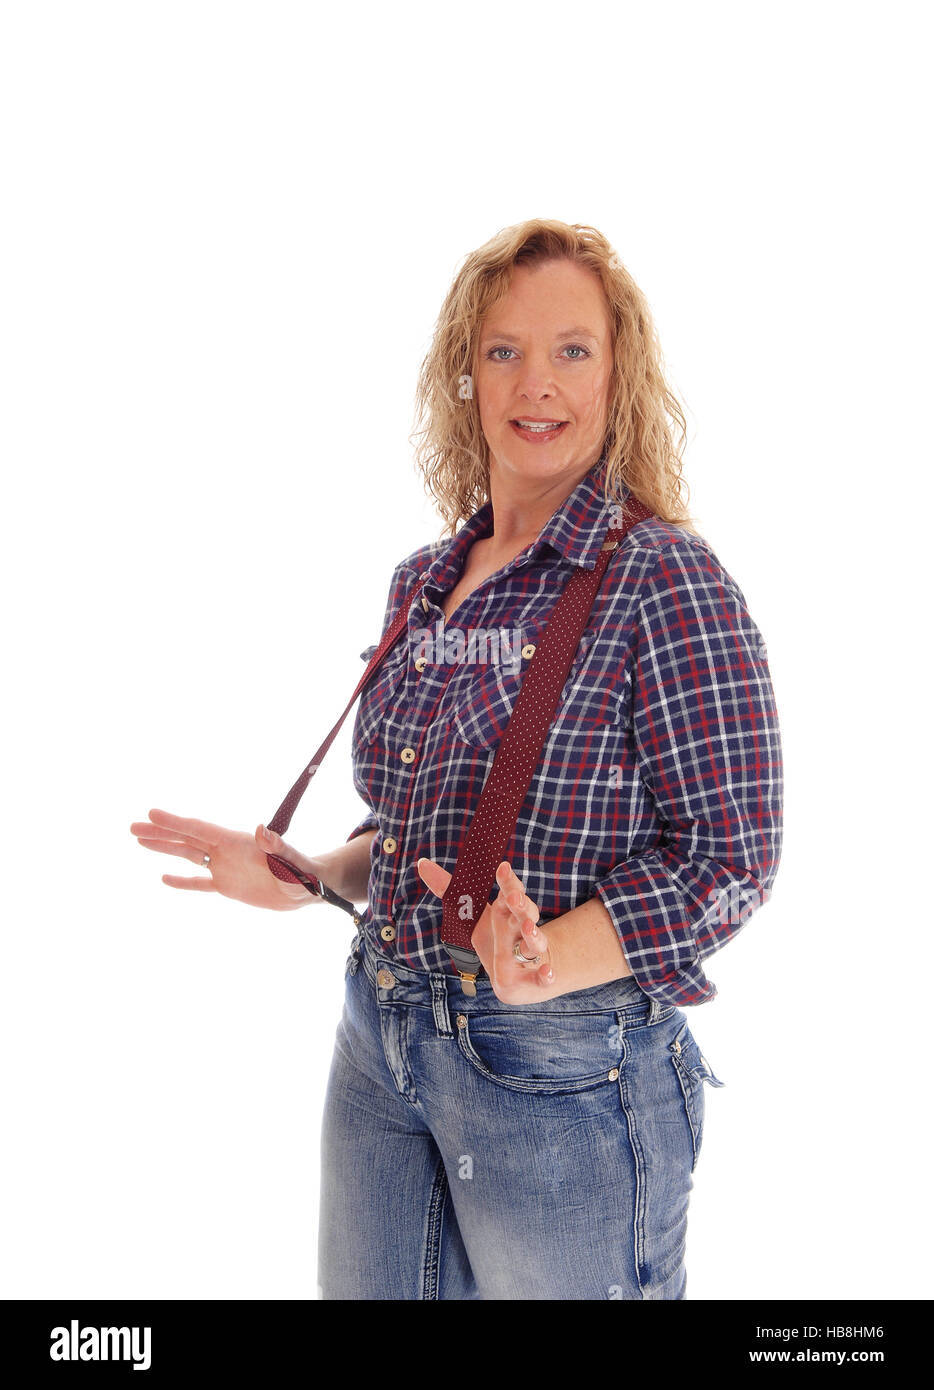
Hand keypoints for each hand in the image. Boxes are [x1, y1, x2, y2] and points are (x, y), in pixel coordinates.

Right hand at [129, 807, 327, 910]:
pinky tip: (164, 878)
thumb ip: (276, 845)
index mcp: (236, 842)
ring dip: (164, 849)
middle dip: (160, 832)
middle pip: (186, 840)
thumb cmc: (303, 872)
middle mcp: (226, 851)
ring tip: (139, 841)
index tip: (152, 813)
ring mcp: (225, 868)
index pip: (200, 830)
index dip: (175, 823)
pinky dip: (183, 881)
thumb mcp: (290, 859)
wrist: (310, 888)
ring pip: (188, 856)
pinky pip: (200, 883)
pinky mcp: (228, 885)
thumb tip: (260, 829)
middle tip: (133, 827)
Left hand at [416, 856, 558, 1002]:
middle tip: (513, 897)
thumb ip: (448, 891)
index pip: (509, 892)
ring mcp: (530, 953)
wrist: (520, 976)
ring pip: (534, 942)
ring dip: (533, 935)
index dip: (507, 881)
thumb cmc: (496, 939)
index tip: (502, 867)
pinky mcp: (536, 978)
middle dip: (520, 905)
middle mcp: (521, 929)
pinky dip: (546, 975)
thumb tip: (422, 863)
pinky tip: (547, 973)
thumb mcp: (472, 916)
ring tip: (528, 928)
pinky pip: (544, 977)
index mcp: (507, 912)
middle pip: (524, 913)